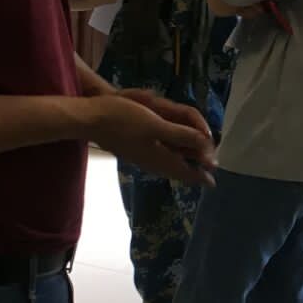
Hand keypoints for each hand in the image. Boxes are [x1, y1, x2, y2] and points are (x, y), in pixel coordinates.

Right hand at [85, 93, 214, 186]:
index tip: (212, 183)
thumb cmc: (123, 120)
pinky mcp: (133, 152)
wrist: (90, 120)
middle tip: (205, 175)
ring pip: (166, 167)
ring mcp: (140, 158)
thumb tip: (205, 144)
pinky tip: (166, 157)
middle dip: (192, 173)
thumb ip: (181, 135)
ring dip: (181, 168)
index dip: (201, 177)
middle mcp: (151, 162)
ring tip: (191, 169)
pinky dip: (168, 161)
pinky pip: (157, 161)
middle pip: (177, 172)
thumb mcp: (156, 125)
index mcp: (160, 158)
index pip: (185, 172)